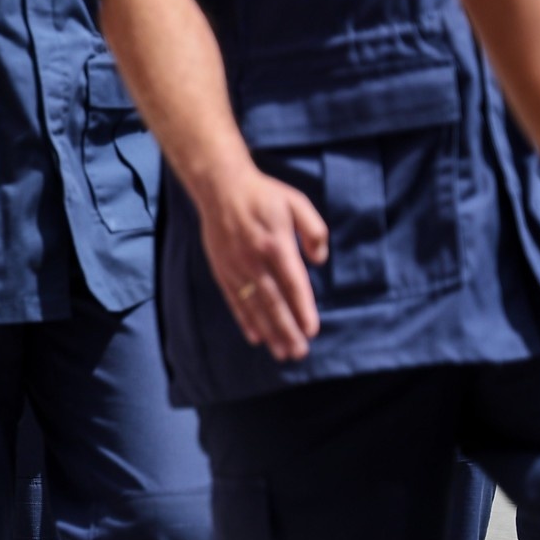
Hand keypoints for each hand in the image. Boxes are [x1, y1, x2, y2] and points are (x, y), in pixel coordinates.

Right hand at [192, 162, 330, 361]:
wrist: (220, 187)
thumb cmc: (263, 195)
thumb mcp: (297, 203)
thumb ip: (314, 230)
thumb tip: (318, 260)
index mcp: (276, 244)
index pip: (293, 284)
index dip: (302, 309)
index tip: (311, 330)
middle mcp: (254, 260)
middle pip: (273, 302)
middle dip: (287, 329)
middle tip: (298, 352)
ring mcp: (236, 267)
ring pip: (254, 306)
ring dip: (269, 331)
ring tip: (281, 352)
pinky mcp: (222, 270)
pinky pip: (235, 300)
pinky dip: (245, 320)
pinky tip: (256, 337)